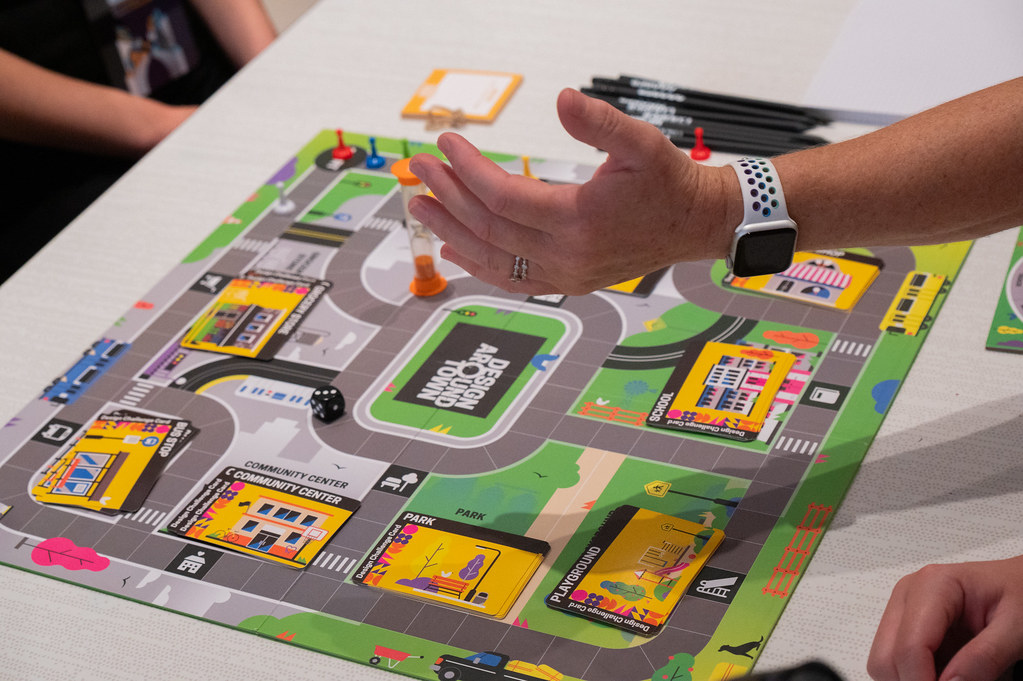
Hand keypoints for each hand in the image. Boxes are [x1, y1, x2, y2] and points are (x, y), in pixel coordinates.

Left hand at [407, 88, 737, 294]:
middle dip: (449, 197)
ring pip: (493, 257)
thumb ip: (599, 122)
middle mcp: (568, 256)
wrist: (693, 223)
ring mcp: (566, 275)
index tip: (447, 145)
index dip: (468, 170)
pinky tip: (455, 251)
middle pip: (489, 228)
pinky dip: (480, 267)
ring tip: (422, 208)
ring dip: (452, 232)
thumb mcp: (641, 143)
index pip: (503, 197)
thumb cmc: (667, 183)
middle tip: (420, 172)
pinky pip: (513, 280)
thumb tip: (563, 100)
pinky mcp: (567, 283)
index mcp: (579, 221)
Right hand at [867, 555, 1022, 680]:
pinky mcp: (907, 625)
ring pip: (885, 663)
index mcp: (933, 585)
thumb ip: (985, 657)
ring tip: (954, 679)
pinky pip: (898, 662)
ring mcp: (904, 610)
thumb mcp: (1016, 627)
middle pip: (885, 658)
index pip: (909, 647)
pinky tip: (948, 673)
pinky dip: (919, 675)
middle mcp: (909, 595)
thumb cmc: (1020, 594)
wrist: (1021, 583)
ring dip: (915, 678)